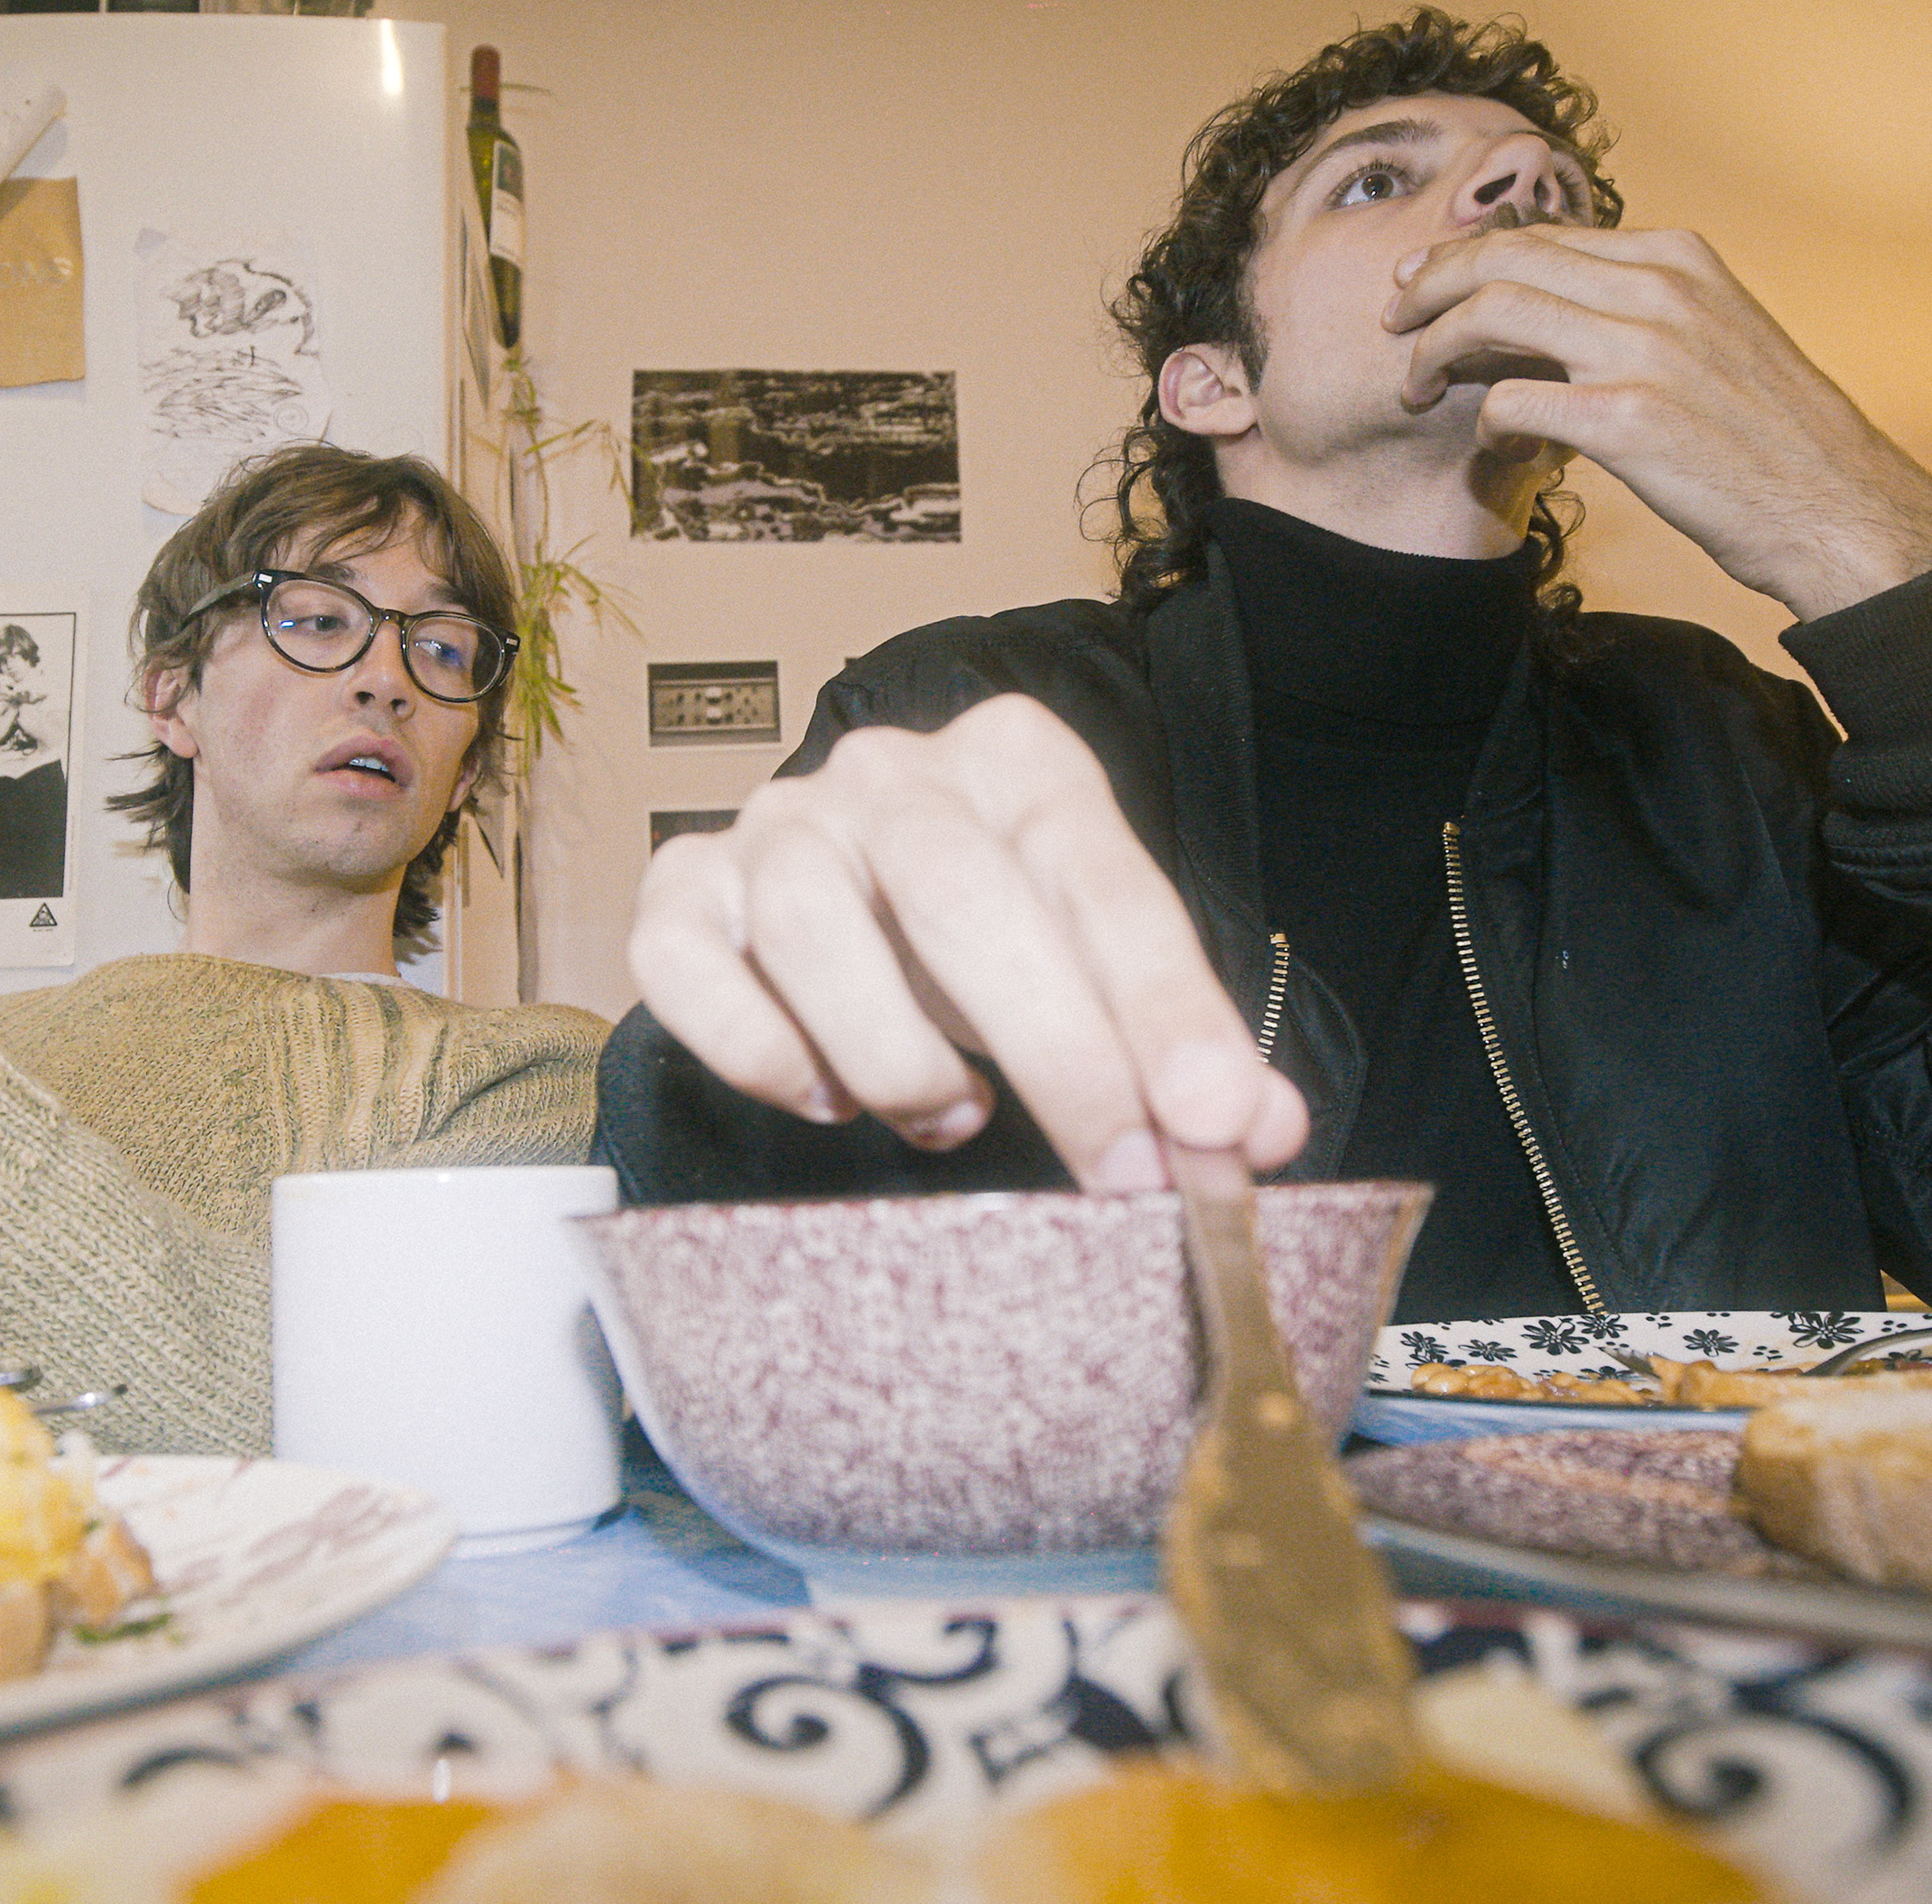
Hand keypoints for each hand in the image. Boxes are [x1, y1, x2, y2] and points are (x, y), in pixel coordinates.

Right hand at [627, 694, 1308, 1191]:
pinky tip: (826, 1098)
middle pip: (957, 888)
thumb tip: (1253, 1133)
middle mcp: (885, 775)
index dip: (1166, 1006)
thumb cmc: (995, 937)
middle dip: (1054, 1047)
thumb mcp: (1099, 968)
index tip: (1218, 1123)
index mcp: (1015, 762)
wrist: (856, 885)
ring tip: (953, 1118)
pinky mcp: (678, 893)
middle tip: (1119, 1170)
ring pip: (811, 923)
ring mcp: (771, 827)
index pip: (1100, 873)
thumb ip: (1175, 1042)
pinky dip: (760, 1050)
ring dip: (895, 1052)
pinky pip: (686, 965)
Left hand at [1385, 224, 1931, 617]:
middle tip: (1393, 325)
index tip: (1422, 285)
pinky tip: (1497, 450)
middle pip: (1502, 258)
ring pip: (1490, 316)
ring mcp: (1643, 350)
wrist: (1836, 504)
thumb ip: (1636, 310)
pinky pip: (1510, 404)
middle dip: (1428, 287)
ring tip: (1418, 390)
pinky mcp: (1627, 419)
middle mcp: (1659, 288)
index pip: (1543, 236)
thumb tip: (1543, 313)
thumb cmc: (1768, 434)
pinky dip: (1484, 427)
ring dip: (1435, 353)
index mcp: (1678, 257)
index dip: (1466, 257)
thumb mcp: (1712, 336)